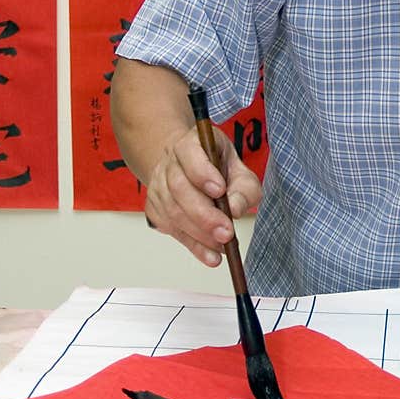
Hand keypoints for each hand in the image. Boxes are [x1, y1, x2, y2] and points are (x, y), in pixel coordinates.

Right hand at [142, 122, 261, 267]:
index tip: (220, 191)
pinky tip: (210, 255)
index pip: (189, 154)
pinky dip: (193, 246)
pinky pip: (171, 230)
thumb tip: (235, 208)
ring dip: (200, 234)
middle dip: (204, 215)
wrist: (188, 168)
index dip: (203, 173)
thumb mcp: (239, 170)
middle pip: (179, 188)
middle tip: (226, 232)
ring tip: (223, 246)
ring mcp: (158, 186)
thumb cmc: (217, 168)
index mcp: (190, 143)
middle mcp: (169, 163)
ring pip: (173, 212)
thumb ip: (244, 188)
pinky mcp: (155, 208)